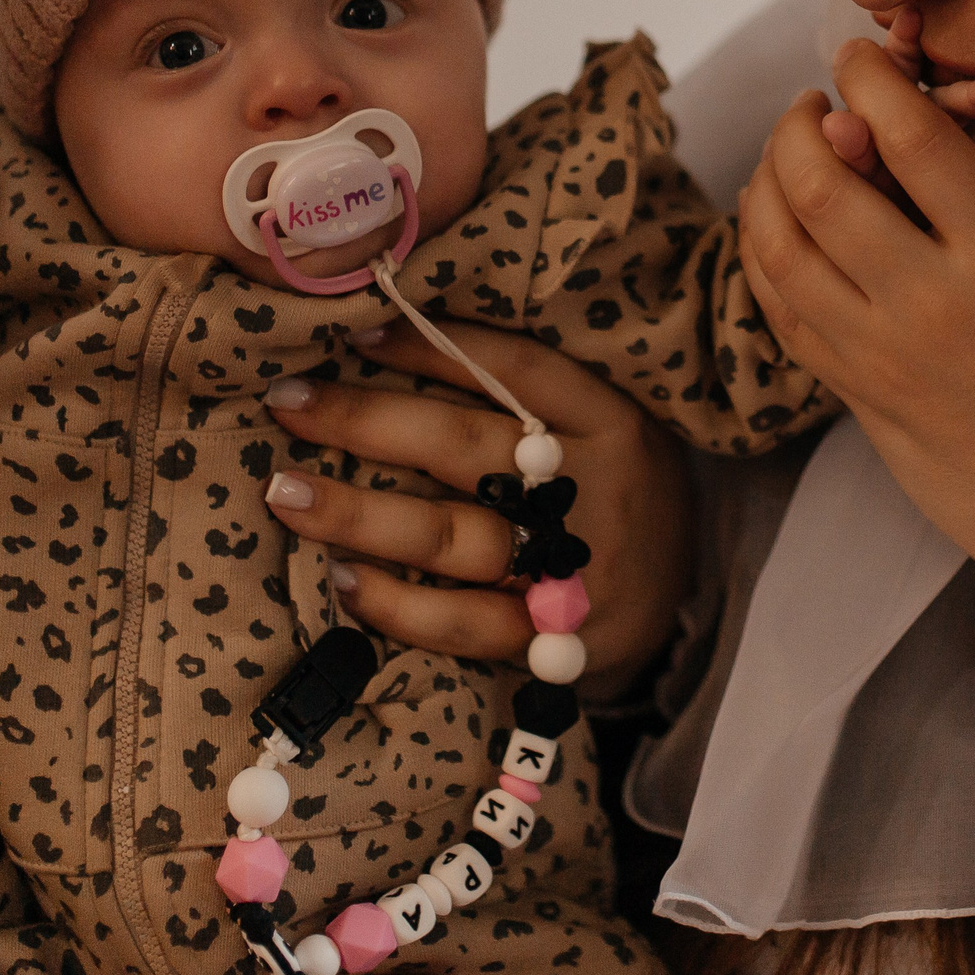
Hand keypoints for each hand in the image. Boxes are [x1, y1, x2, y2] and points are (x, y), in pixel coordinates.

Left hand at [260, 321, 692, 700]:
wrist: (687, 602)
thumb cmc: (615, 493)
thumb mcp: (603, 426)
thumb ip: (527, 396)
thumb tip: (393, 339)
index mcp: (610, 420)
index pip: (515, 367)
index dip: (432, 346)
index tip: (355, 333)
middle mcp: (594, 489)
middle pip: (466, 447)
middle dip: (366, 421)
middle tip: (288, 405)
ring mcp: (576, 569)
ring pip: (454, 536)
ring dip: (361, 514)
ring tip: (288, 495)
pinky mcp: (556, 642)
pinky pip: (463, 624)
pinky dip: (396, 605)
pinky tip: (341, 580)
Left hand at [740, 38, 974, 608]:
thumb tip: (916, 154)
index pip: (910, 135)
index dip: (871, 77)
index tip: (859, 56)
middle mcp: (931, 302)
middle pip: (819, 182)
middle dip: (802, 124)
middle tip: (814, 107)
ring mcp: (881, 358)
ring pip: (777, 247)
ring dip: (768, 185)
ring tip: (786, 161)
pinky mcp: (856, 400)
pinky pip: (781, 311)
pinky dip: (766, 255)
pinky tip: (780, 230)